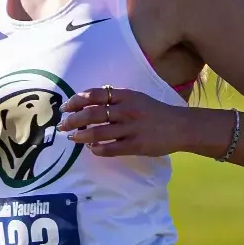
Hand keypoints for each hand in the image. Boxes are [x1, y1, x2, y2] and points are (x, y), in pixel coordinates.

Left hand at [57, 86, 189, 157]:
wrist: (180, 126)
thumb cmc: (155, 112)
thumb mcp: (137, 99)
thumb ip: (116, 100)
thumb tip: (90, 105)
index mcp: (126, 96)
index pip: (95, 95)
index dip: (77, 100)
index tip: (66, 107)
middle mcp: (126, 110)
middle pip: (93, 114)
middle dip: (74, 120)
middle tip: (63, 125)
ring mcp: (131, 128)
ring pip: (98, 132)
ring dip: (82, 136)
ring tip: (73, 138)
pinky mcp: (136, 145)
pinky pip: (111, 148)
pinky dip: (98, 149)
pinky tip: (92, 149)